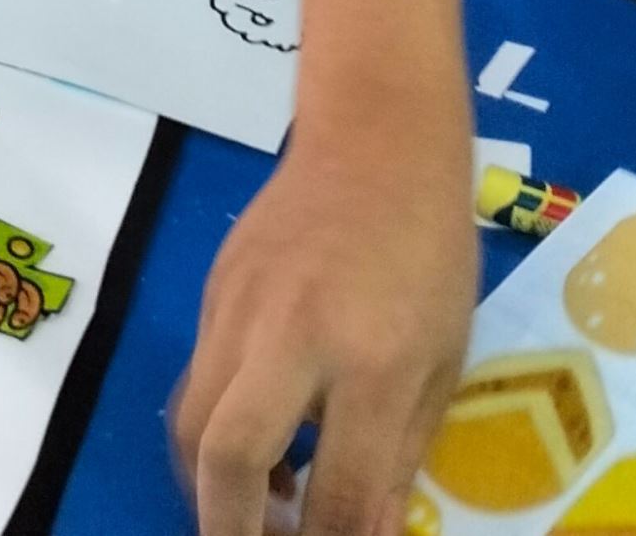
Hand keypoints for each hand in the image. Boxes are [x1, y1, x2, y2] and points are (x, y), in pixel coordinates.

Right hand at [173, 102, 475, 535]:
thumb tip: (361, 532)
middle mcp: (291, 336)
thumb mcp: (443, 362)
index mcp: (370, 361)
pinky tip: (258, 438)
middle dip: (230, 530)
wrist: (376, 139)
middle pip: (227, 458)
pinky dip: (217, 427)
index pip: (333, 492)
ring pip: (192, 421)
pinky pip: (199, 377)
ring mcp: (240, 308)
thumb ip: (398, 453)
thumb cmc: (431, 252)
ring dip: (212, 484)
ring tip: (253, 508)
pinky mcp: (214, 288)